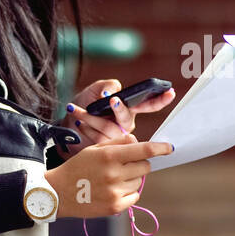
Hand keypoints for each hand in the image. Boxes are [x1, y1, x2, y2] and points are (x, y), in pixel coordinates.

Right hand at [45, 132, 173, 218]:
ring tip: (112, 179)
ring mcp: (115, 192)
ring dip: (132, 178)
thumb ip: (118, 143)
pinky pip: (135, 196)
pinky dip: (129, 192)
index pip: (143, 150)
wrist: (58, 193)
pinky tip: (113, 190)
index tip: (169, 148)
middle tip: (123, 165)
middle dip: (139, 163)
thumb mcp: (94, 149)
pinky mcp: (115, 207)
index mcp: (109, 156)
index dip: (160, 148)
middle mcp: (114, 174)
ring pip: (140, 181)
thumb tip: (139, 142)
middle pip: (145, 166)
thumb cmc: (78, 167)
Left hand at [56, 78, 176, 157]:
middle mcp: (125, 126)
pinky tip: (79, 122)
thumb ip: (106, 86)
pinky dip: (86, 128)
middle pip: (127, 119)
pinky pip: (99, 140)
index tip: (170, 92)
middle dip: (119, 109)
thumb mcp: (94, 91)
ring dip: (93, 118)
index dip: (160, 99)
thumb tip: (112, 92)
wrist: (65, 125)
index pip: (148, 105)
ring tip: (78, 110)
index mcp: (128, 110)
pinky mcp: (105, 149)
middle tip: (112, 100)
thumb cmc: (83, 106)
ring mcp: (116, 139)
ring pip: (110, 130)